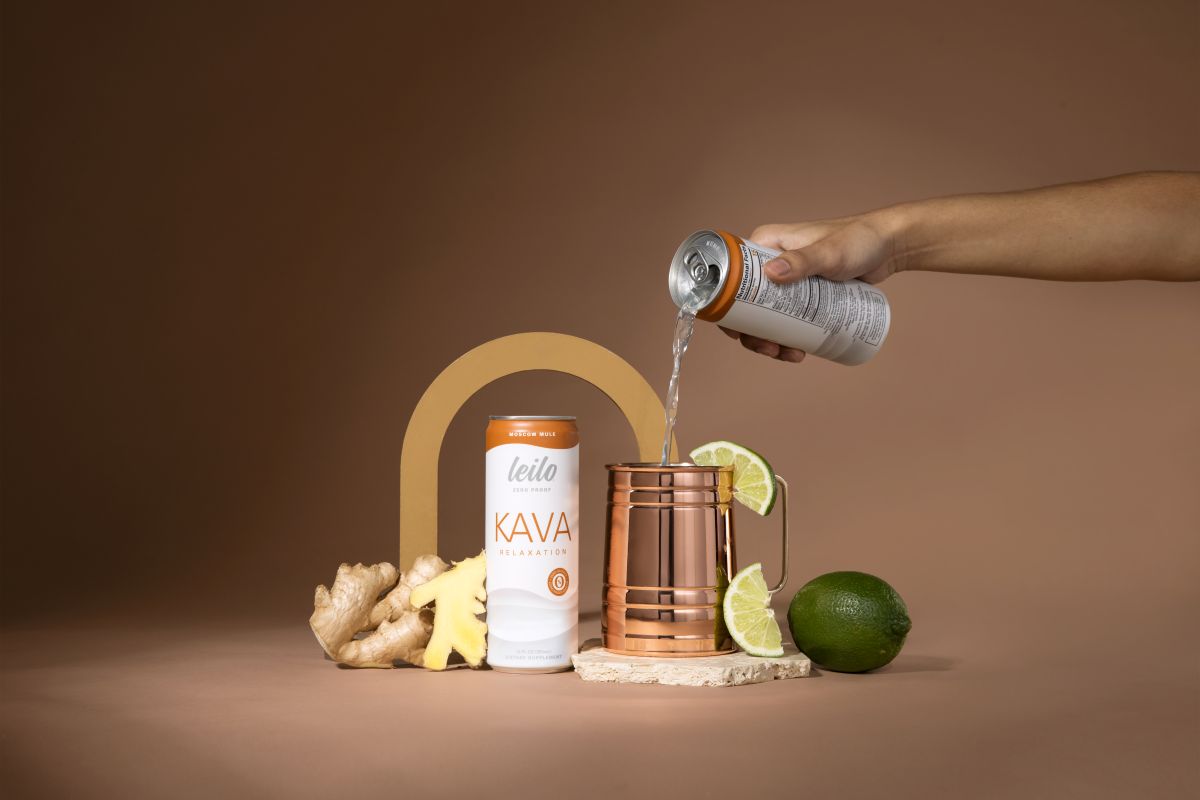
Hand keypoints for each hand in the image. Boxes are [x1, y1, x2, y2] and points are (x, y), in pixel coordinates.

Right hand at [722, 211, 902, 362]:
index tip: (739, 332)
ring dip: (769, 340)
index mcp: (766, 244)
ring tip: (788, 355)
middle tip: (770, 349)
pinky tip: (795, 352)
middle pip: (748, 303)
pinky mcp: (804, 294)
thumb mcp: (829, 252)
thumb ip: (803, 259)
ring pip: (767, 315)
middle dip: (753, 333)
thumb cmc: (859, 240)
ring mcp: (788, 279)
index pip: (734, 277)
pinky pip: (787, 318)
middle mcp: (772, 261)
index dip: (729, 307)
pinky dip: (787, 337)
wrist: (888, 247)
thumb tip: (771, 274)